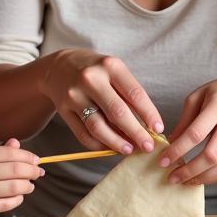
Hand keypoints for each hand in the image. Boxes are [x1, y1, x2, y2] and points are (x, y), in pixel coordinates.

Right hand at [0, 138, 41, 216]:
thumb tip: (17, 145)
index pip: (11, 153)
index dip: (28, 157)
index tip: (36, 160)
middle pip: (16, 170)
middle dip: (32, 171)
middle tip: (38, 172)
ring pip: (15, 188)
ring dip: (27, 186)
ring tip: (29, 185)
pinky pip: (7, 204)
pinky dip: (17, 200)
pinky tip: (19, 196)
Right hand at [41, 48, 162, 155]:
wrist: (58, 67)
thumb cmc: (96, 71)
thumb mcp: (114, 71)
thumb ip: (129, 94)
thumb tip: (147, 126)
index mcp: (110, 66)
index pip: (135, 94)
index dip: (149, 114)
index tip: (158, 129)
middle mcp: (91, 79)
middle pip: (117, 112)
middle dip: (136, 133)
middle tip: (147, 146)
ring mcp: (74, 95)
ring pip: (98, 127)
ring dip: (116, 142)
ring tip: (129, 150)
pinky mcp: (63, 109)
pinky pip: (83, 134)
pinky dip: (98, 145)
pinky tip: (109, 148)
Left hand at [159, 75, 216, 184]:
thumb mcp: (197, 97)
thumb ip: (184, 120)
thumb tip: (170, 143)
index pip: (196, 134)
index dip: (178, 150)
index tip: (163, 161)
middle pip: (211, 154)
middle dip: (189, 170)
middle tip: (172, 177)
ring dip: (202, 178)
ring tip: (185, 181)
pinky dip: (216, 178)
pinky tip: (201, 178)